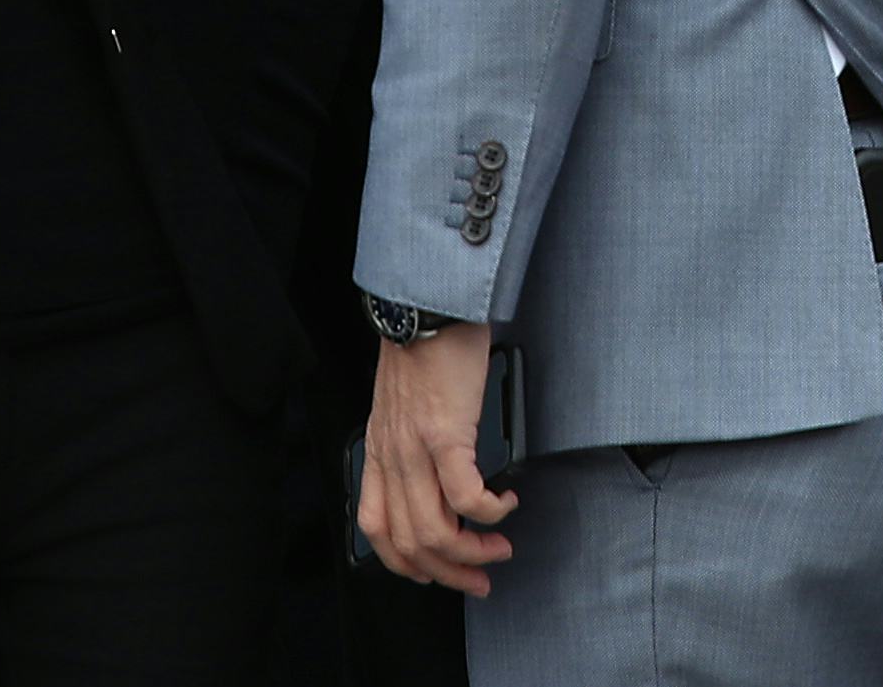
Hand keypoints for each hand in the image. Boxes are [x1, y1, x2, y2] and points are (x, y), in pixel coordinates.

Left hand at [357, 323, 515, 594]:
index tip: (438, 570)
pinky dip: (489, 512)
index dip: (406, 563)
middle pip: (410, 543)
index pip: (376, 530)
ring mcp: (416, 448)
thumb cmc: (423, 346)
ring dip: (472, 550)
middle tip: (480, 577)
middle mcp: (392, 457)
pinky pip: (466, 495)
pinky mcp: (446, 433)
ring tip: (499, 545)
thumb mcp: (402, 401)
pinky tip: (505, 504)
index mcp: (379, 451)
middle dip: (449, 572)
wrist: (427, 305)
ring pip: (435, 531)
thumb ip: (410, 438)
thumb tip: (437, 471)